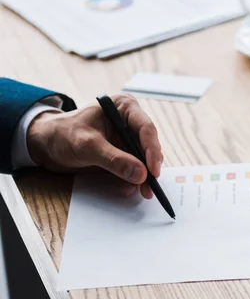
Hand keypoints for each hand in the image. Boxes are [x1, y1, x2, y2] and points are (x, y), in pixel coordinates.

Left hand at [27, 94, 162, 198]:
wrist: (47, 144)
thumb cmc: (63, 134)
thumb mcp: (87, 146)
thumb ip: (114, 159)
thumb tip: (140, 174)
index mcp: (124, 108)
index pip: (146, 128)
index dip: (152, 150)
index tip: (152, 171)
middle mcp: (130, 121)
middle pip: (148, 146)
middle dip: (149, 168)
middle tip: (149, 187)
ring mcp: (127, 138)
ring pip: (144, 159)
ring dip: (142, 176)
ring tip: (136, 190)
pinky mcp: (123, 152)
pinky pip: (135, 167)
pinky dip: (132, 179)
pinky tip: (127, 188)